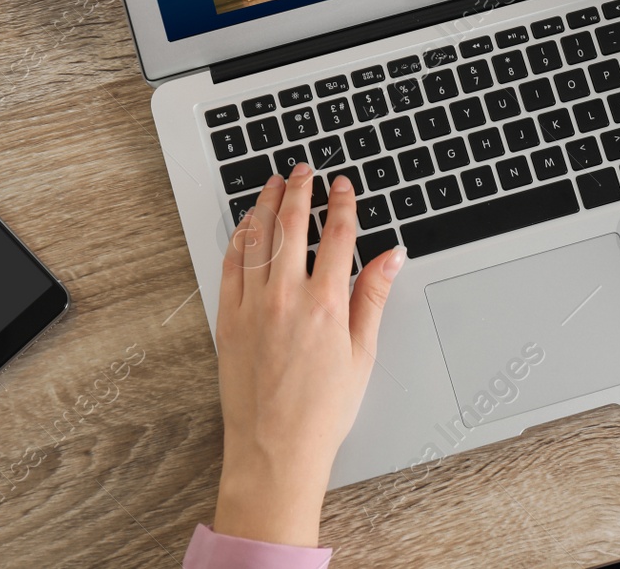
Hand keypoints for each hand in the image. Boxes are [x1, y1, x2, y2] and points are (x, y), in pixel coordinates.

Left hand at [213, 167, 404, 544]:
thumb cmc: (322, 411)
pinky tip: (246, 224)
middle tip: (305, 170)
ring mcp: (252, 306)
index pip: (336, 236)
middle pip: (293, 225)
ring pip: (259, 238)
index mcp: (325, 304)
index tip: (343, 186)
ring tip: (275, 182)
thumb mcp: (362, 353)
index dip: (342, 204)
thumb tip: (391, 258)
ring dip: (267, 204)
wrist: (275, 450)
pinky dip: (239, 238)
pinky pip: (231, 265)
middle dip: (301, 190)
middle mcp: (286, 298)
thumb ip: (373, 297)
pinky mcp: (227, 319)